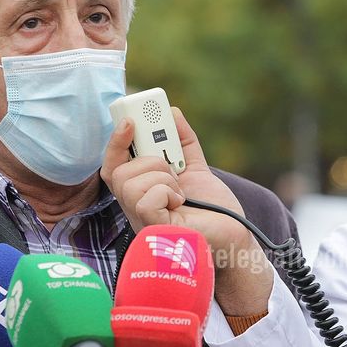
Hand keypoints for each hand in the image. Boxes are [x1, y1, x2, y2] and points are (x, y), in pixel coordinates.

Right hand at [102, 107, 272, 314]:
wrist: (234, 234)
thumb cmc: (213, 208)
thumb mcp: (195, 168)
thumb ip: (183, 141)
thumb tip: (172, 112)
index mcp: (141, 191)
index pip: (113, 166)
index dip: (115, 143)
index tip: (128, 121)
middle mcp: (135, 207)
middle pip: (118, 172)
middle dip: (148, 160)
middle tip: (172, 169)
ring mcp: (141, 221)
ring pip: (131, 184)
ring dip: (163, 179)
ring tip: (180, 192)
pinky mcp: (152, 231)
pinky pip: (145, 200)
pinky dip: (166, 193)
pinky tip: (180, 204)